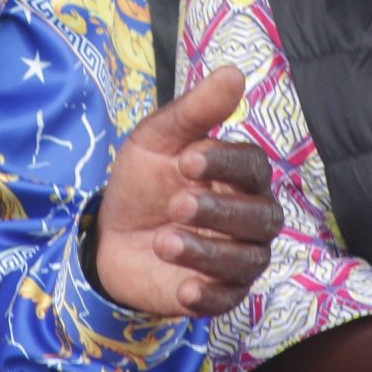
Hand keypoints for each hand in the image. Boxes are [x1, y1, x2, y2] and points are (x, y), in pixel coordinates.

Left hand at [92, 66, 280, 318]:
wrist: (110, 235)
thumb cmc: (143, 181)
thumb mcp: (158, 140)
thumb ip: (196, 110)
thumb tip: (234, 72)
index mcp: (240, 175)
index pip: (253, 167)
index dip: (225, 164)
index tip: (187, 160)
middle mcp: (250, 216)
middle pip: (261, 217)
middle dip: (219, 211)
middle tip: (175, 204)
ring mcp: (238, 257)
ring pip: (246, 259)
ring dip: (206, 251)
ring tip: (163, 240)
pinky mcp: (220, 293)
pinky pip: (227, 300)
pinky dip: (208, 295)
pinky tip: (182, 287)